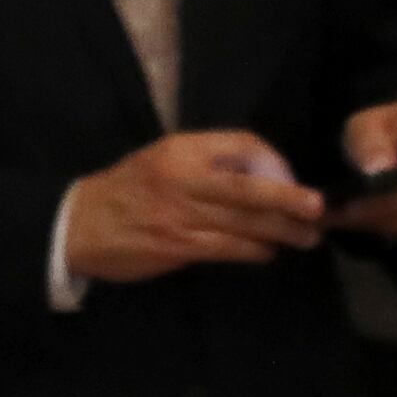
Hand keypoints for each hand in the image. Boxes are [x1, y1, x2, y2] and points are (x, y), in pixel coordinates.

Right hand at [65, 129, 328, 282]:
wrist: (77, 224)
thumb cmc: (128, 190)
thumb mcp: (164, 159)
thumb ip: (209, 160)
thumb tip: (264, 172)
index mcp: (181, 149)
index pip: (242, 143)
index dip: (273, 160)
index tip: (290, 178)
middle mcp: (184, 178)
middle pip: (249, 187)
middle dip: (289, 198)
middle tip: (319, 208)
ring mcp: (181, 214)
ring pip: (244, 222)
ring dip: (281, 231)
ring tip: (308, 237)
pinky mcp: (177, 246)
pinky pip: (227, 248)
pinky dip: (253, 251)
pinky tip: (269, 253)